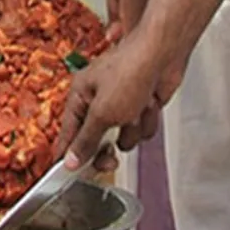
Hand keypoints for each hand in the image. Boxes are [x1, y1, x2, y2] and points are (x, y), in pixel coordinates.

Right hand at [57, 30, 184, 170]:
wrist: (163, 56)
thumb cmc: (130, 71)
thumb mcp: (102, 113)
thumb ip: (85, 140)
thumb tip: (69, 160)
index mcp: (80, 95)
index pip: (68, 132)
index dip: (68, 153)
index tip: (66, 173)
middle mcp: (98, 100)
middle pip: (96, 140)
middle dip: (106, 148)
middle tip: (110, 161)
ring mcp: (121, 104)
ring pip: (123, 137)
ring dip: (132, 130)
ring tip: (136, 112)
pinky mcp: (141, 107)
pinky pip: (141, 129)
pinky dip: (147, 120)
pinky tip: (149, 104)